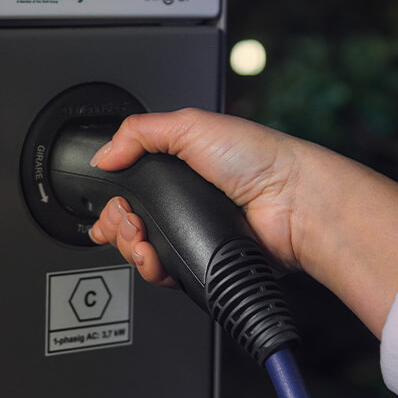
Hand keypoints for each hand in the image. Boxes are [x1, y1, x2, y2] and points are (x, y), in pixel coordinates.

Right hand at [88, 108, 397, 338]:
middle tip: (129, 222)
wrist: (293, 204)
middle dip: (118, 224)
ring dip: (132, 248)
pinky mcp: (201, 260)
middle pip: (127, 220)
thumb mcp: (191, 125)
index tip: (113, 202)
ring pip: (140, 249)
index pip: (128, 183)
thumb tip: (103, 154)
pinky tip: (156, 260)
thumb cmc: (260, 159)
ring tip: (143, 242)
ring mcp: (190, 231)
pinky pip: (164, 272)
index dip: (112, 196)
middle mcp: (183, 199)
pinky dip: (153, 269)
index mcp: (178, 164)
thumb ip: (139, 133)